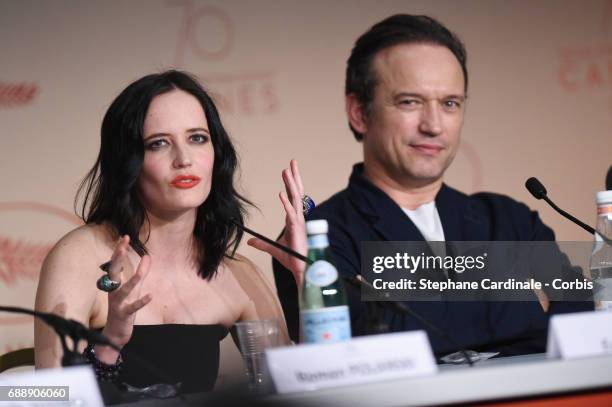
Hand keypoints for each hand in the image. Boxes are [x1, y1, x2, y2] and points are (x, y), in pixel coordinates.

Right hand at [102, 235, 151, 348]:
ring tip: (140, 272)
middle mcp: (114, 291)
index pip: (116, 264)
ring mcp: (118, 303)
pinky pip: (132, 307)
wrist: (114, 334)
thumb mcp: (135, 289)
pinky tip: (150, 296)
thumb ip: (141, 273)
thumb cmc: (124, 308)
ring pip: (124, 290)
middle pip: (114, 272)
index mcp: (115, 284)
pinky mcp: (124, 315)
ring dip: (132, 281)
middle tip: (122, 244)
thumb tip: (148, 256)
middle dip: (117, 258)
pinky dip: (141, 302)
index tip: (124, 237)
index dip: (119, 250)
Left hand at [248, 160, 307, 286]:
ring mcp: (298, 222)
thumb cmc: (291, 257)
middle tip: (292, 162)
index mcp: (294, 218)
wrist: (300, 268)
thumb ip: (262, 243)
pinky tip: (280, 193)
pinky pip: (290, 214)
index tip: (287, 171)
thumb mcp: (274, 248)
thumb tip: (250, 241)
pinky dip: (286, 203)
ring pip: (295, 199)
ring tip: (287, 171)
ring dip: (291, 184)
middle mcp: (298, 217)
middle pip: (297, 193)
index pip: (293, 196)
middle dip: (294, 177)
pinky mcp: (296, 229)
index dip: (290, 183)